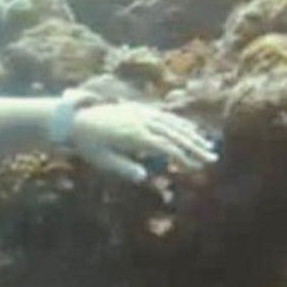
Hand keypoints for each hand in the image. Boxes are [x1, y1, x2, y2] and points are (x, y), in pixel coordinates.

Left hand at [70, 100, 217, 182]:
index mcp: (134, 135)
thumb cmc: (88, 144)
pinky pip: (164, 115)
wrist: (75, 119)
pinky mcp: (139, 109)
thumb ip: (123, 167)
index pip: (165, 146)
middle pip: (174, 134)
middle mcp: (141, 121)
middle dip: (195, 146)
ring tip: (207, 146)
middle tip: (211, 158)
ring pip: (173, 123)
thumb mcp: (102, 160)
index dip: (182, 156)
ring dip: (192, 134)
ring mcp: (141, 113)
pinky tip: (190, 129)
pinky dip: (180, 122)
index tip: (195, 166)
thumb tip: (143, 177)